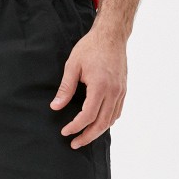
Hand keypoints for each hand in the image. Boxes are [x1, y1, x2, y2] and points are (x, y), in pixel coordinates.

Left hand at [50, 27, 126, 148]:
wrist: (112, 34)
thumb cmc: (91, 47)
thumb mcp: (73, 65)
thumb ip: (65, 88)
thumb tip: (55, 107)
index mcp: (100, 86)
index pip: (88, 116)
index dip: (76, 127)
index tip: (65, 132)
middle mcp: (113, 91)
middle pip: (101, 124)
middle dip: (87, 136)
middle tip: (74, 144)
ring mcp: (120, 91)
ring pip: (110, 120)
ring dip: (97, 132)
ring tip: (84, 137)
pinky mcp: (123, 90)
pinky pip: (117, 112)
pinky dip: (107, 122)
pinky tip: (97, 125)